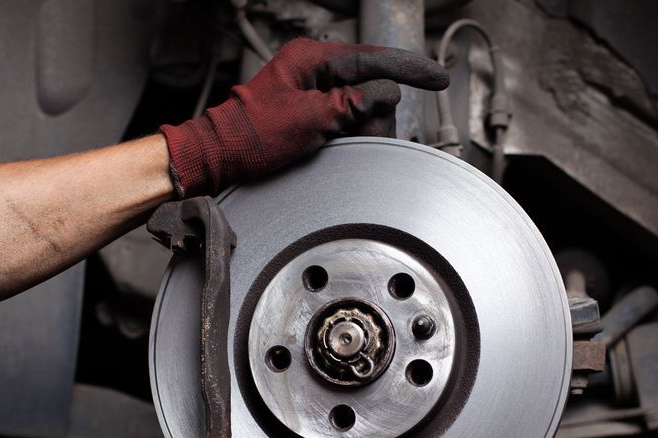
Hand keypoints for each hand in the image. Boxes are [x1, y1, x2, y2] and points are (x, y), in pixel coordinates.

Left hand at [159, 37, 449, 197]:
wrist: (218, 159)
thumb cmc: (250, 136)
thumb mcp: (311, 119)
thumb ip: (354, 103)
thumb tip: (387, 93)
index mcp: (312, 59)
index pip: (374, 60)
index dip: (410, 69)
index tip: (438, 77)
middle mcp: (315, 71)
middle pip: (371, 87)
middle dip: (373, 115)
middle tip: (354, 136)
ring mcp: (314, 93)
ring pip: (361, 108)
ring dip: (359, 131)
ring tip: (333, 145)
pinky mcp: (312, 114)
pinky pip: (346, 122)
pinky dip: (349, 137)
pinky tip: (335, 147)